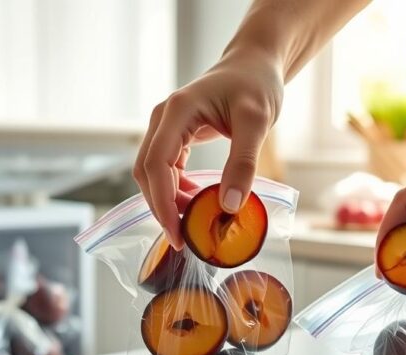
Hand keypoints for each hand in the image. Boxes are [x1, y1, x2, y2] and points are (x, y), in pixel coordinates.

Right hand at [133, 49, 283, 248]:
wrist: (255, 65)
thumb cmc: (256, 85)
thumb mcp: (257, 122)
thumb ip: (243, 164)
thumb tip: (229, 207)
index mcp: (176, 111)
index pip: (156, 165)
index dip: (162, 203)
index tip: (178, 233)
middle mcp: (163, 119)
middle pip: (147, 172)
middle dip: (162, 208)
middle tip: (185, 238)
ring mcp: (167, 127)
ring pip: (153, 173)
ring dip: (169, 201)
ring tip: (196, 222)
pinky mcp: (175, 135)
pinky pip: (166, 169)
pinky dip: (178, 190)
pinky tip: (198, 202)